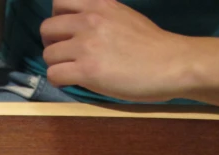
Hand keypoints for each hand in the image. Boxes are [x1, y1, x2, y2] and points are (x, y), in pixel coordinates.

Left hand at [40, 0, 193, 101]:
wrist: (171, 63)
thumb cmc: (153, 46)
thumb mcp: (124, 16)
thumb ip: (102, 18)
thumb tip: (85, 31)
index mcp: (98, 4)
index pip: (58, 2)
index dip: (57, 20)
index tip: (66, 33)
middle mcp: (88, 20)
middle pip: (47, 29)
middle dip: (52, 43)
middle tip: (65, 55)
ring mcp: (86, 45)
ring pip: (48, 54)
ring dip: (56, 65)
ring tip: (71, 72)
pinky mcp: (87, 70)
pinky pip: (54, 75)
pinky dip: (59, 81)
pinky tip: (72, 83)